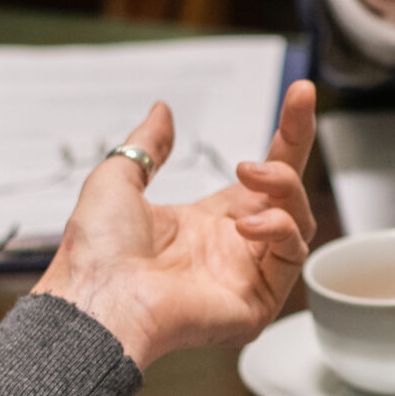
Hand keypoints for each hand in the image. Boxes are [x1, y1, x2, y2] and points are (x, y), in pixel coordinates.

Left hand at [31, 82, 317, 368]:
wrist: (97, 299)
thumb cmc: (96, 254)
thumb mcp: (117, 180)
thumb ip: (147, 144)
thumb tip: (161, 112)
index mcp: (204, 223)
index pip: (261, 177)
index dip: (284, 136)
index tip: (298, 94)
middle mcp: (232, 247)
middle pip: (289, 193)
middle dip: (298, 144)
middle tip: (294, 109)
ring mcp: (248, 275)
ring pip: (298, 221)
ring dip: (284, 187)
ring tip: (248, 173)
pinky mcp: (258, 301)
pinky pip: (292, 256)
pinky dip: (278, 230)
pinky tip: (246, 225)